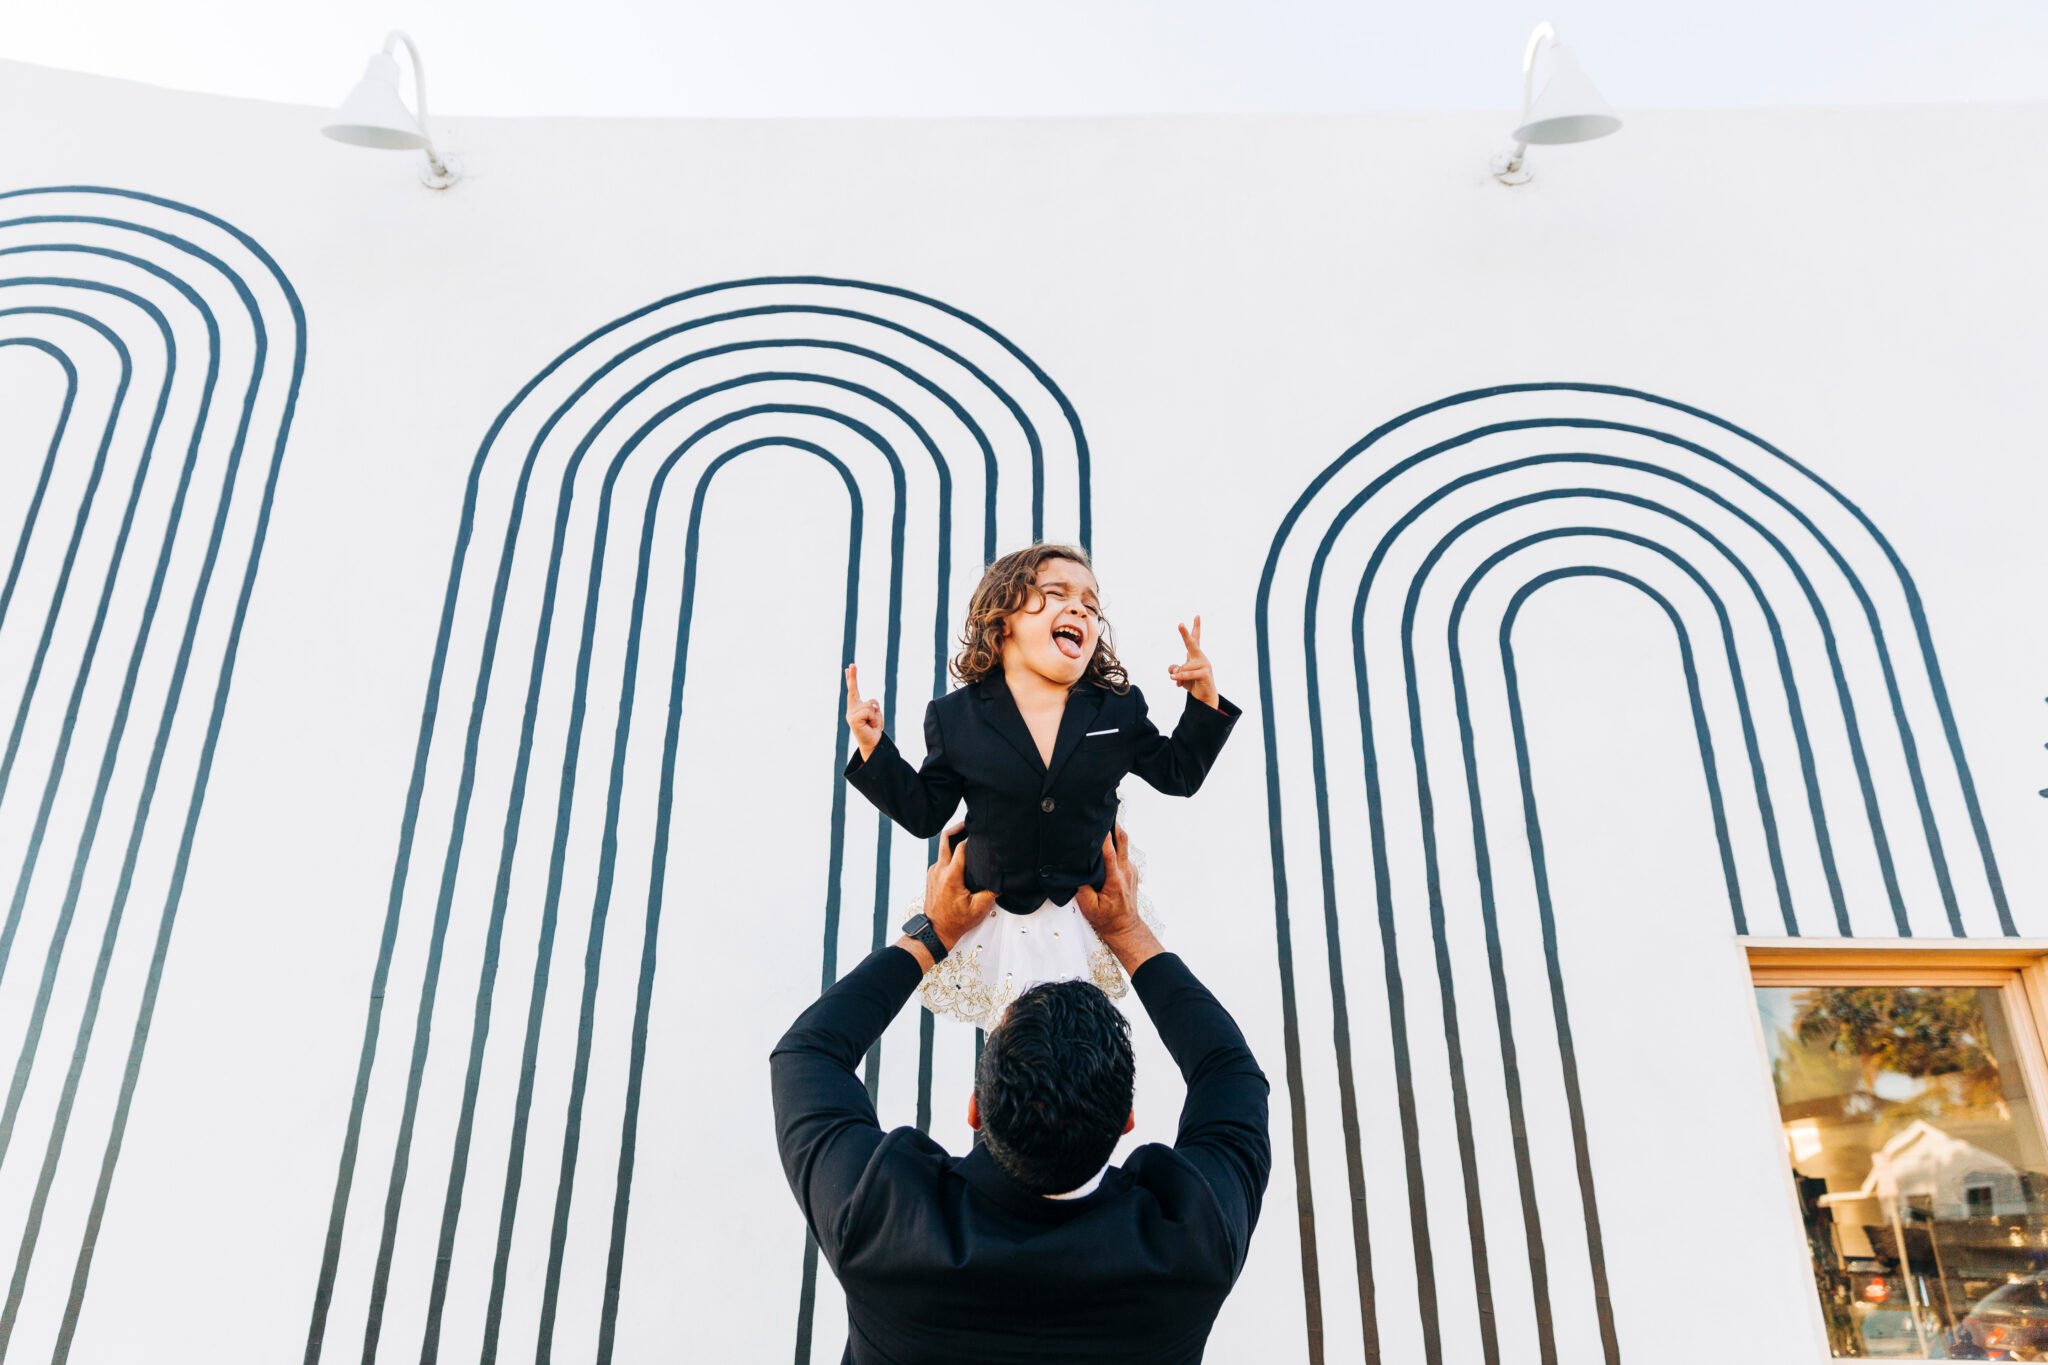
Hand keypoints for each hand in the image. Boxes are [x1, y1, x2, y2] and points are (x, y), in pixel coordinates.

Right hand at [844, 664, 882, 760]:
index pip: (853, 690)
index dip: (852, 678)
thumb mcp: (876, 714)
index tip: (849, 667)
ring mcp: (851, 714)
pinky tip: (869, 725)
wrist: (872, 743)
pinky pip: (868, 711)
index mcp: (856, 707)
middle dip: (852, 677)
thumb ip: (872, 706)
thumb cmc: (874, 729)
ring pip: (869, 704)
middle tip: (852, 664)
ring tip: (871, 723)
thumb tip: (871, 703)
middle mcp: (851, 709)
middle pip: (853, 690)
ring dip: (875, 715)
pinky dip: (873, 718)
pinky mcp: (853, 720)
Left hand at [921, 823, 994, 950]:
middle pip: (945, 838)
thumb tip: (1002, 879)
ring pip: (943, 848)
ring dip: (954, 841)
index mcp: (951, 876)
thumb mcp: (979, 908)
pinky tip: (962, 858)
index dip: (971, 837)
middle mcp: (939, 870)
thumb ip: (992, 891)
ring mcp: (933, 872)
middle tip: (969, 823)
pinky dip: (951, 854)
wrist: (936, 931)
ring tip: (968, 840)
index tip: (981, 832)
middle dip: (957, 828)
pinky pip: (942, 858)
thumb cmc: (955, 922)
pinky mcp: (932, 875)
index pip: (960, 847)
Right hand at [1075, 827, 1161, 973]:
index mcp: (1115, 879)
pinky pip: (1123, 853)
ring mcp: (1130, 870)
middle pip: (1123, 841)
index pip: (1109, 852)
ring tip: (1104, 820)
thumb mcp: (1089, 907)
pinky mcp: (1131, 872)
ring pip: (1124, 845)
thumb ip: (1082, 888)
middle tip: (1105, 810)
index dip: (1105, 836)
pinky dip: (1116, 845)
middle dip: (1114, 824)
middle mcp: (1125, 871)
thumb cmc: (1106, 919)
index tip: (1099, 822)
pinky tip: (1107, 841)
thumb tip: (1076, 872)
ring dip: (1115, 833)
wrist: (1125, 928)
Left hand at [1167, 616, 1219, 708]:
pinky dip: (1180, 677)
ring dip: (1179, 676)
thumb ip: (1174, 669)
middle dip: (1185, 634)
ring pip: (1184, 666)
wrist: (1204, 697)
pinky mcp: (1205, 673)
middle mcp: (1200, 657)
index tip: (1197, 616)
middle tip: (1180, 624)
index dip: (1196, 628)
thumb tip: (1174, 670)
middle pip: (1192, 644)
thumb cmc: (1192, 683)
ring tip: (1180, 682)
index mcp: (1195, 655)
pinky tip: (1175, 680)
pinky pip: (1188, 673)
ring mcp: (1204, 664)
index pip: (1195, 639)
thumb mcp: (1179, 675)